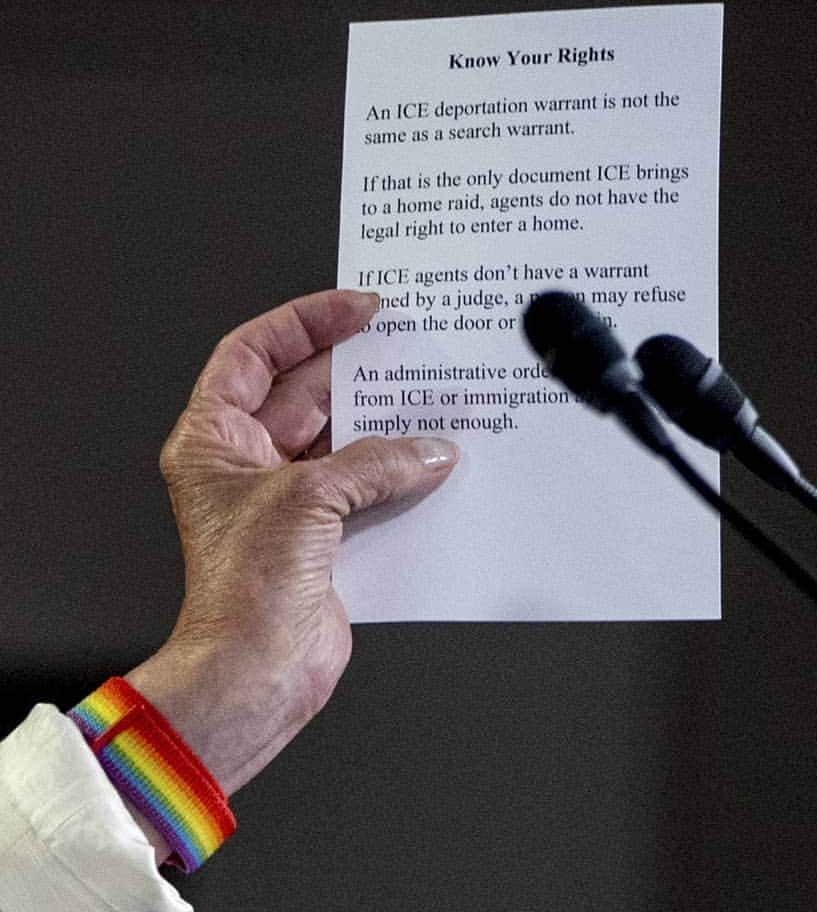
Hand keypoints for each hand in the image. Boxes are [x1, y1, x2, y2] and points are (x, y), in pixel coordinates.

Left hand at [125, 291, 456, 823]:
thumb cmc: (245, 594)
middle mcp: (250, 462)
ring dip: (387, 421)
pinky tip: (434, 460)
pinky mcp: (325, 531)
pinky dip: (401, 470)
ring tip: (430, 396)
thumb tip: (429, 449)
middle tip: (408, 346)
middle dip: (358, 369)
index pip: (254, 353)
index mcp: (215, 440)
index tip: (357, 309)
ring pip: (345, 437)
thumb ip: (376, 463)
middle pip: (307, 391)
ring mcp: (290, 496)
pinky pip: (369, 483)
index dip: (305, 321)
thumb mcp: (308, 500)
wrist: (258, 675)